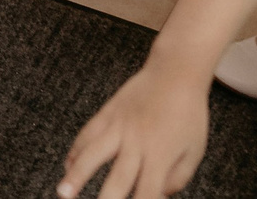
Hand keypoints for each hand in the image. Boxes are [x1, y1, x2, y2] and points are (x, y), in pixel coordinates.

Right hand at [58, 55, 207, 198]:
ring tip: (63, 193)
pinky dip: (76, 150)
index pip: (147, 192)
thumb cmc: (190, 114)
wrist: (176, 71)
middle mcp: (138, 142)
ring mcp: (120, 125)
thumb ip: (177, 178)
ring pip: (93, 153)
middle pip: (118, 179)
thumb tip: (157, 195)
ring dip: (76, 175)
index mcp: (161, 154)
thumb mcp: (194, 150)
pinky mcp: (109, 112)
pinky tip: (67, 164)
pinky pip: (88, 133)